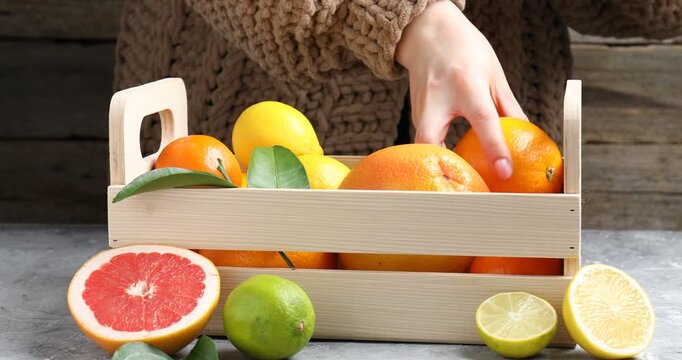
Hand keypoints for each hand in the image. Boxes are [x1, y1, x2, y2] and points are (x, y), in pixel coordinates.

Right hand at [395, 1, 526, 179]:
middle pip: (429, 139)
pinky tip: (451, 166)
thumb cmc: (465, 51)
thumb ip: (508, 106)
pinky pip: (425, 140)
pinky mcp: (413, 115)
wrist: (428, 33)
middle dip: (443, 163)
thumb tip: (526, 135)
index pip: (482, 120)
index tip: (504, 171)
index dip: (494, 147)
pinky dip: (437, 154)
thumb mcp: (494, 74)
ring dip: (439, 162)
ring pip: (422, 143)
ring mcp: (420, 107)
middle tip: (463, 187)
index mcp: (466, 84)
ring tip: (460, 183)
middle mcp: (438, 97)